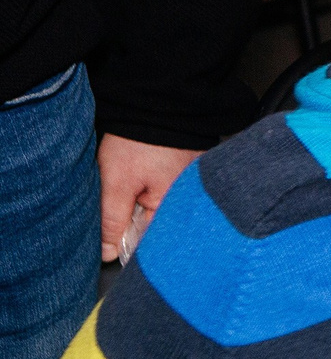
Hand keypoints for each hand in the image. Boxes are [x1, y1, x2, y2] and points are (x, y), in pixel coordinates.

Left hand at [98, 134, 199, 263]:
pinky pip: (174, 194)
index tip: (111, 241)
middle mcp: (191, 200)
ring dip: (147, 207)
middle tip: (121, 204)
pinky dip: (158, 191)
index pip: (151, 241)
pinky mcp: (193, 173)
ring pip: (165, 210)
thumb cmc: (137, 143)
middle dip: (136, 224)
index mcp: (174, 207)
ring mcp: (194, 186)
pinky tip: (147, 179)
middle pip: (159, 226)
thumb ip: (112, 220)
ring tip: (134, 187)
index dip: (127, 242)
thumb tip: (108, 254)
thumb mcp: (116, 183)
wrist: (157, 103)